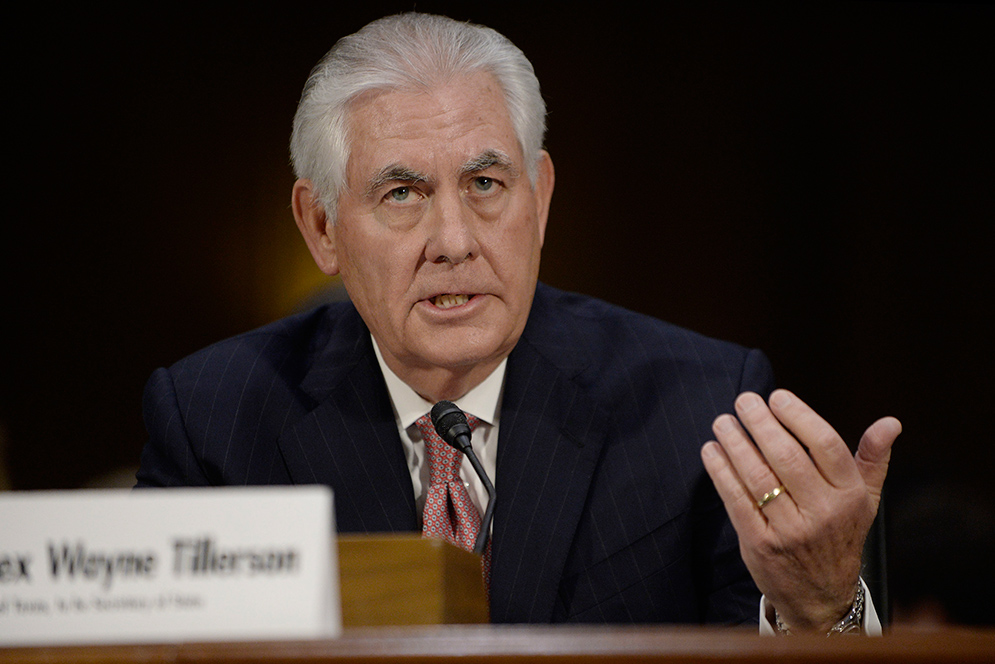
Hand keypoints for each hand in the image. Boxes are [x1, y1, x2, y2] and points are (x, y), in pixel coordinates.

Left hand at [701, 389, 900, 632]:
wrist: (821, 597)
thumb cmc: (839, 535)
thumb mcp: (864, 500)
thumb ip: (873, 459)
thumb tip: (891, 422)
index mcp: (848, 496)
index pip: (826, 445)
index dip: (799, 416)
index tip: (777, 397)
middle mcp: (822, 513)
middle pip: (787, 456)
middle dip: (761, 423)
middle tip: (744, 401)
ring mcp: (790, 530)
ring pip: (757, 476)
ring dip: (736, 444)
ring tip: (723, 422)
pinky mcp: (760, 544)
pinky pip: (736, 500)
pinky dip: (721, 471)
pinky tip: (712, 450)